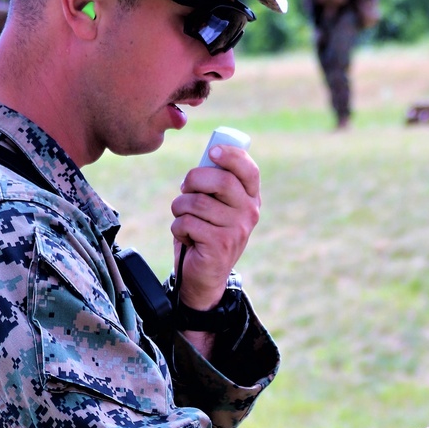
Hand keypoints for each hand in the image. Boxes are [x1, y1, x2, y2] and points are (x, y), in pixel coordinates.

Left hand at [171, 144, 260, 310]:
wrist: (204, 277)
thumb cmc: (205, 234)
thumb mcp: (214, 206)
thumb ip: (215, 184)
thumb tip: (208, 157)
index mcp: (250, 199)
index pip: (249, 170)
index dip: (231, 156)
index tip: (212, 151)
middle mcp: (249, 213)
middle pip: (221, 181)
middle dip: (194, 179)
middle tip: (185, 189)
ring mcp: (237, 230)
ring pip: (197, 202)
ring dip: (180, 208)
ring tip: (184, 219)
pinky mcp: (220, 244)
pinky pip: (188, 222)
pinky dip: (178, 228)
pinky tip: (186, 238)